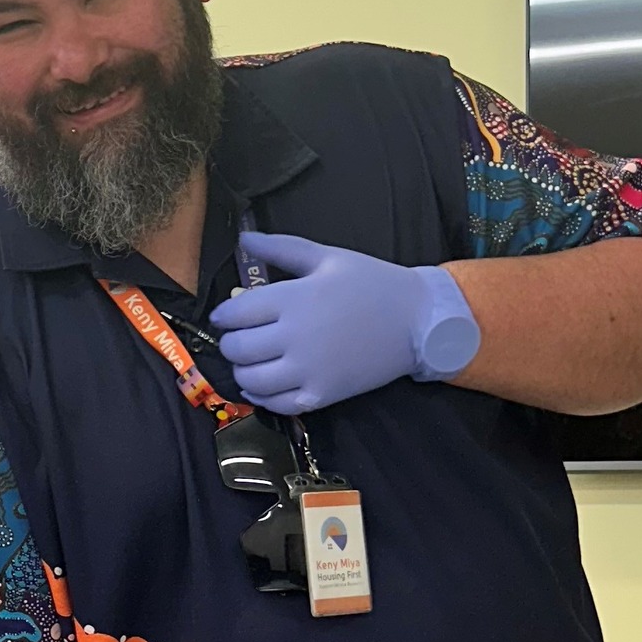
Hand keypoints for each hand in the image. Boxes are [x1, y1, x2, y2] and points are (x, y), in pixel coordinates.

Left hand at [209, 231, 479, 412]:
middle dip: (230, 342)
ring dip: (241, 370)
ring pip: (249, 379)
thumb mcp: (328, 257)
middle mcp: (295, 337)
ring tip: (250, 359)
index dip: (223, 316)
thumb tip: (244, 238)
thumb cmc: (372, 283)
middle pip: (237, 349)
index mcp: (294, 299)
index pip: (236, 313)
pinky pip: (274, 404)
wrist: (418, 321)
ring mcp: (307, 370)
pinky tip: (264, 382)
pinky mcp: (319, 396)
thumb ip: (282, 248)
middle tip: (238, 337)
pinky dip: (260, 395)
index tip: (225, 316)